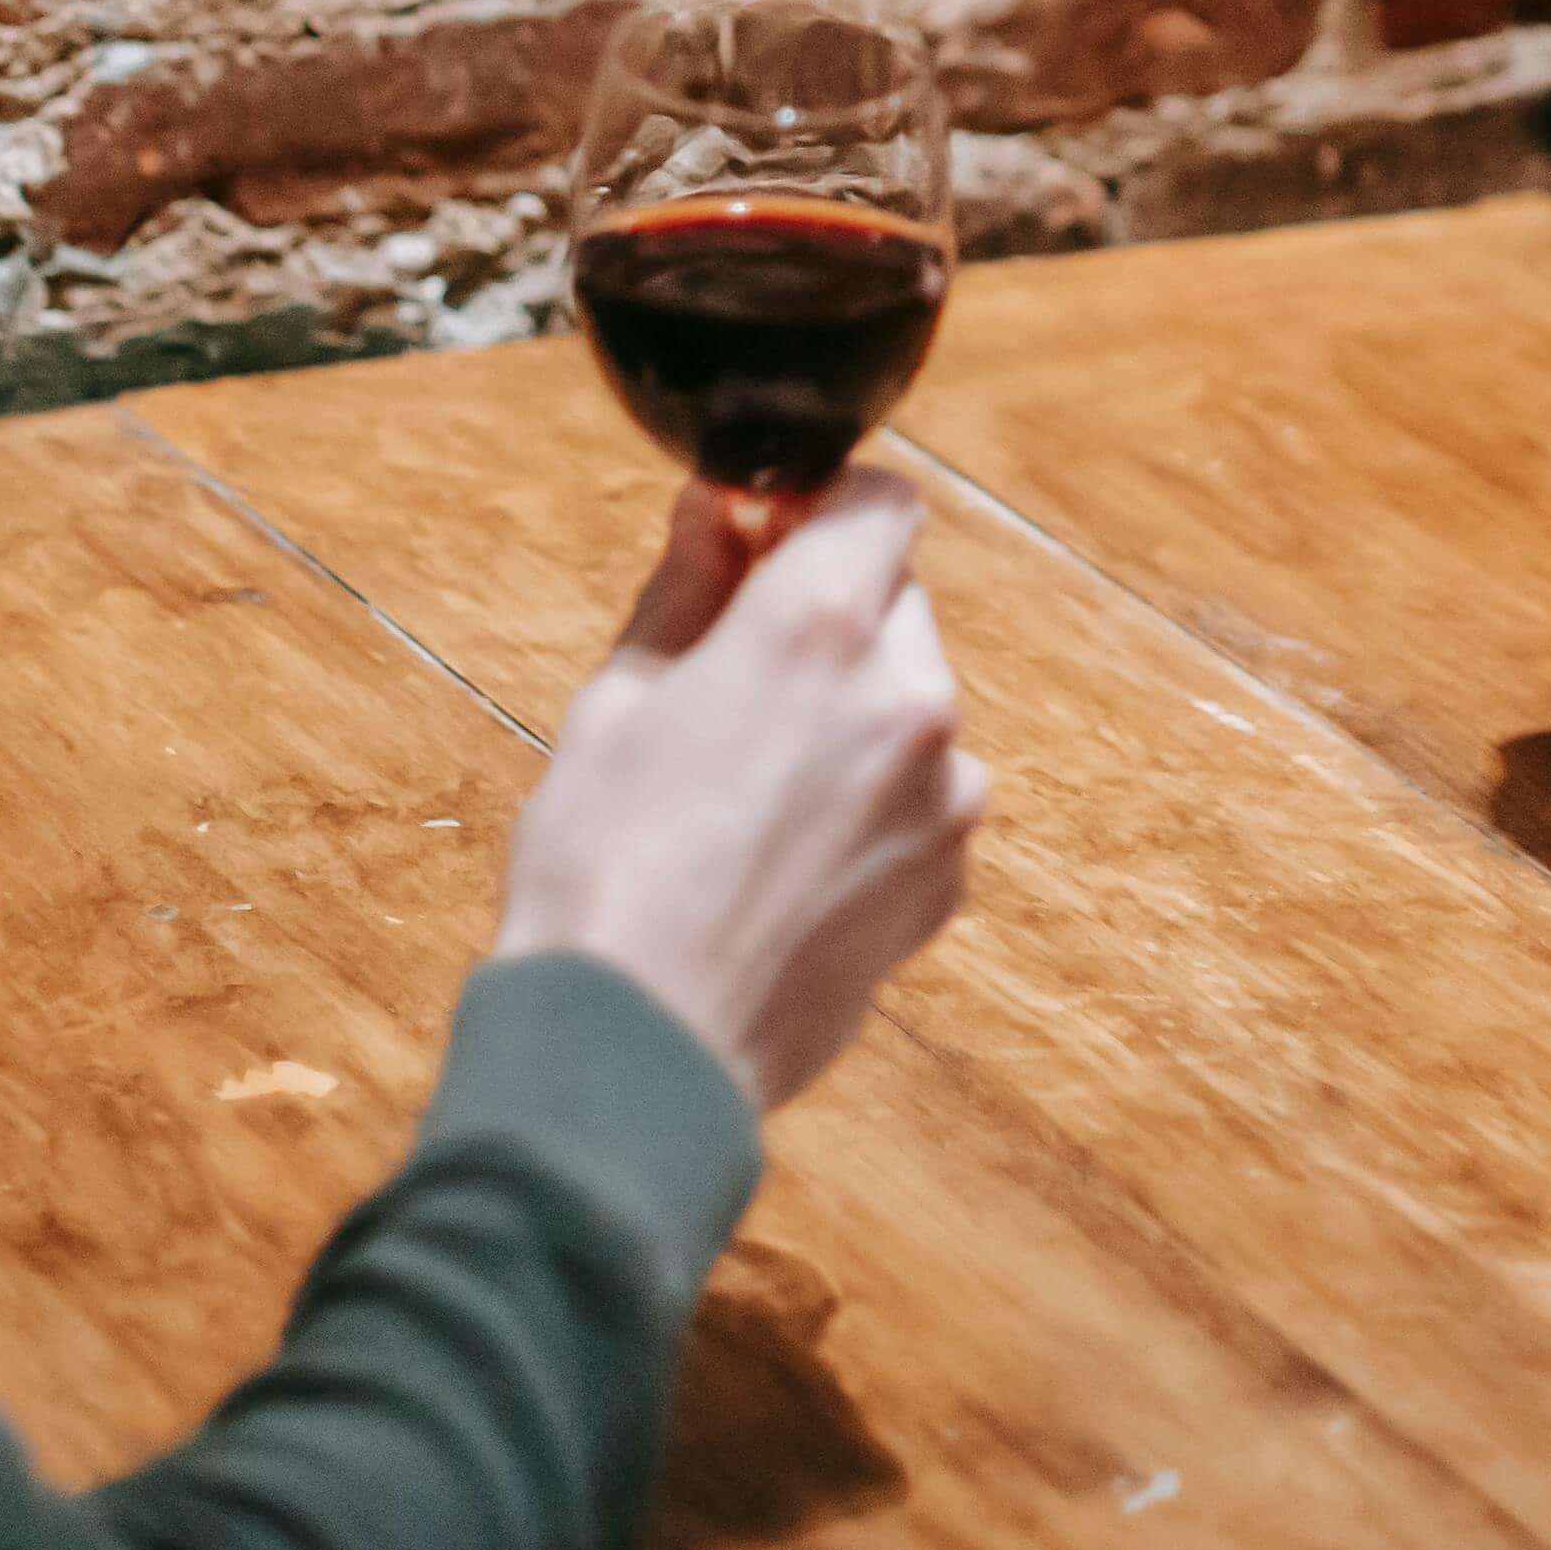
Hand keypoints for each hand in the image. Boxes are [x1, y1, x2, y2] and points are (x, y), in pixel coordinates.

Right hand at [493, 469, 983, 1113]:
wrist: (639, 1050)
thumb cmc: (601, 868)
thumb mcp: (618, 700)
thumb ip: (689, 586)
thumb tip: (720, 506)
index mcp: (819, 627)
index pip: (879, 499)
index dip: (820, 509)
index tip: (763, 542)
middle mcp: (908, 696)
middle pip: (896, 600)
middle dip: (827, 616)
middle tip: (731, 675)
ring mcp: (943, 795)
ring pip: (910, 702)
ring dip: (851, 711)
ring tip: (747, 789)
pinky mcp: (948, 877)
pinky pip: (919, 796)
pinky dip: (870, 800)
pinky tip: (781, 855)